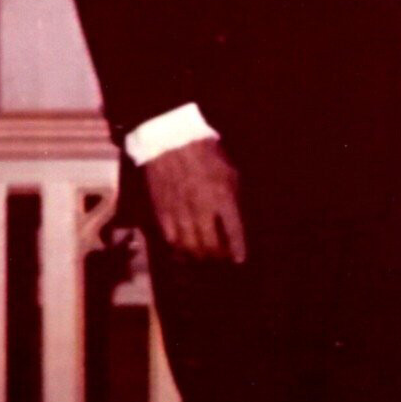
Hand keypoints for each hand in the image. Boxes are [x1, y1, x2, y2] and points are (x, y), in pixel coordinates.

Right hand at [143, 138, 246, 262]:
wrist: (168, 141)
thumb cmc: (204, 154)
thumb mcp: (229, 172)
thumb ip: (234, 198)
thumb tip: (236, 221)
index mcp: (222, 196)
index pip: (233, 232)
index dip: (238, 249)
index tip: (239, 260)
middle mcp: (202, 209)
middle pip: (211, 247)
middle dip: (218, 258)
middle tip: (221, 259)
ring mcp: (180, 213)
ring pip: (190, 249)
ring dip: (199, 258)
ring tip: (204, 259)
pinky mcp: (162, 214)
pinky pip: (171, 242)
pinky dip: (179, 253)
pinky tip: (184, 254)